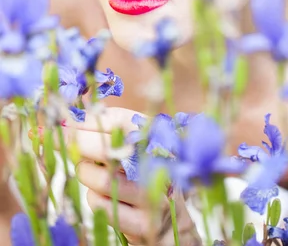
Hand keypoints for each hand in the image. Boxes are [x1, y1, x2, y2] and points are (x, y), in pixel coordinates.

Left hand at [57, 107, 200, 245]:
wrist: (168, 219)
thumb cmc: (141, 174)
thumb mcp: (132, 147)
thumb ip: (105, 132)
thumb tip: (65, 123)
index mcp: (157, 137)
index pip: (119, 119)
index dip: (88, 122)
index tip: (69, 124)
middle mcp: (159, 162)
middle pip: (109, 148)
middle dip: (81, 145)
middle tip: (71, 145)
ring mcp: (152, 194)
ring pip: (103, 179)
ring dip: (87, 174)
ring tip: (90, 171)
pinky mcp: (142, 222)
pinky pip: (101, 205)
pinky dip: (93, 198)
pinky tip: (103, 195)